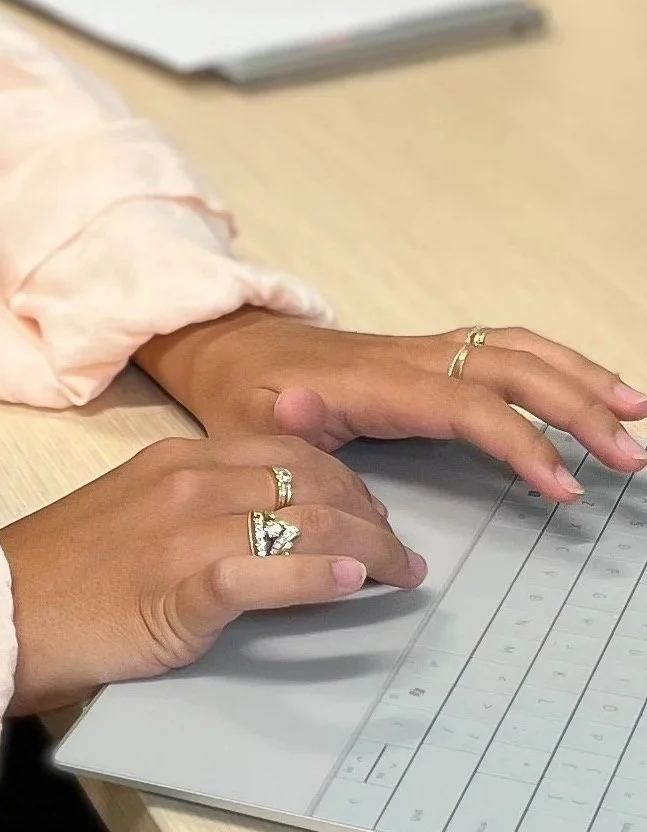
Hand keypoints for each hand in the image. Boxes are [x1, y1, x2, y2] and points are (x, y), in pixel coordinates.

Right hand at [0, 432, 422, 715]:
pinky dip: (311, 575)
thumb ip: (198, 504)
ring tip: (399, 574)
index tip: (375, 513)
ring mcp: (180, 533)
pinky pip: (259, 573)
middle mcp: (185, 481)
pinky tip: (347, 583)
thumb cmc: (69, 570)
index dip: (347, 479)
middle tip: (400, 553)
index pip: (288, 450)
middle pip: (308, 482)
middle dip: (371, 515)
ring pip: (300, 520)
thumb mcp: (136, 511)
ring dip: (366, 548)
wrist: (4, 608)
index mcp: (176, 456)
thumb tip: (273, 522)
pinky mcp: (176, 591)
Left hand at [135, 309, 646, 503]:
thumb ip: (276, 424)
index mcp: (373, 379)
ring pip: (515, 350)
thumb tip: (299, 414)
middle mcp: (408, 356)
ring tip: (637, 414)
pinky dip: (556, 365)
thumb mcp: (245, 418)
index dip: (518, 441)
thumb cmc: (239, 391)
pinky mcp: (428, 357)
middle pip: (508, 368)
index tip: (563, 484)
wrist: (225, 347)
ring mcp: (422, 352)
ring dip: (579, 377)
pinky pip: (503, 351)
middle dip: (575, 407)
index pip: (465, 405)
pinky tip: (593, 389)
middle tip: (629, 456)